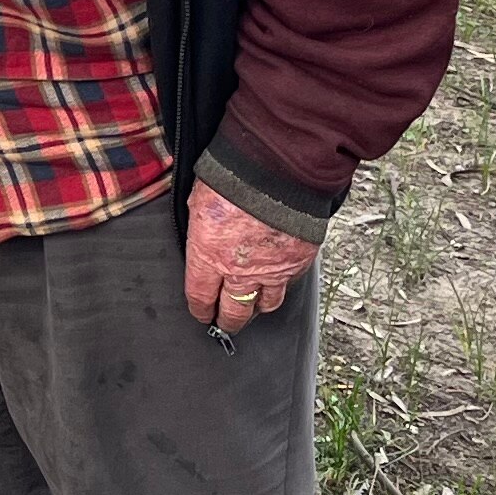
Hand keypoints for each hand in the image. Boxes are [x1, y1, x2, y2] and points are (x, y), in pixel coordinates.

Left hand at [183, 183, 316, 336]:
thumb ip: (200, 227)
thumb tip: (201, 234)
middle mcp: (239, 271)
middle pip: (234, 311)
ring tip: (253, 308)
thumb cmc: (233, 178)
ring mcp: (271, 270)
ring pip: (265, 304)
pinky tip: (278, 283)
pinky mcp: (296, 262)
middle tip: (226, 324)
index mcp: (208, 256)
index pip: (200, 297)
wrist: (277, 170)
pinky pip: (288, 284)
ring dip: (257, 308)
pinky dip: (282, 286)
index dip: (200, 310)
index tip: (202, 314)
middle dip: (228, 320)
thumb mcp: (198, 201)